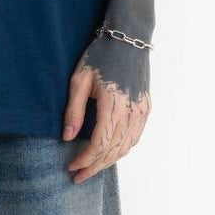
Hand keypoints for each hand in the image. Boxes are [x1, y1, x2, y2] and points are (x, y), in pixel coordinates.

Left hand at [60, 31, 150, 182]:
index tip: (72, 167)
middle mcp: (131, 112)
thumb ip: (74, 110)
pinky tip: (110, 153)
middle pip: (114, 150)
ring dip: (109, 161)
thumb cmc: (99, 55)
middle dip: (95, 166)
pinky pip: (135, 137)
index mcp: (113, 105)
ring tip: (92, 167)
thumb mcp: (79, 79)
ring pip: (127, 146)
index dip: (86, 159)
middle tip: (79, 176)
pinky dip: (123, 149)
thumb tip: (68, 137)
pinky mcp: (146, 107)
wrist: (128, 38)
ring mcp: (142, 111)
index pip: (100, 144)